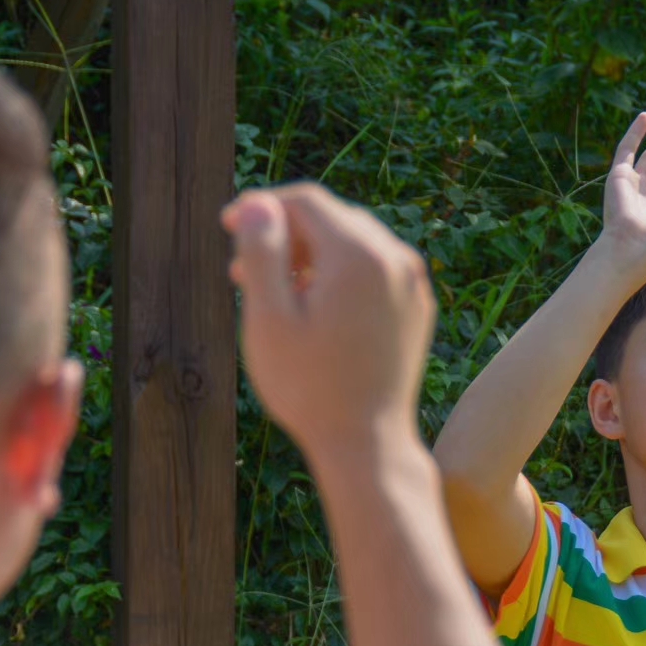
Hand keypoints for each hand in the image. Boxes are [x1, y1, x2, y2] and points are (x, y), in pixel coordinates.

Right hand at [222, 183, 434, 466]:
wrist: (367, 444)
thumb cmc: (309, 387)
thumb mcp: (269, 318)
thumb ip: (262, 251)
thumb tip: (260, 203)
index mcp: (360, 254)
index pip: (306, 201)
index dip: (262, 207)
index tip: (229, 228)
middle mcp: (396, 258)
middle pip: (332, 220)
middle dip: (285, 234)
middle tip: (241, 269)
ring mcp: (412, 284)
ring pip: (353, 246)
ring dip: (310, 257)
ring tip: (270, 291)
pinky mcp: (416, 308)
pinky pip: (373, 273)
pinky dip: (339, 278)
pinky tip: (311, 309)